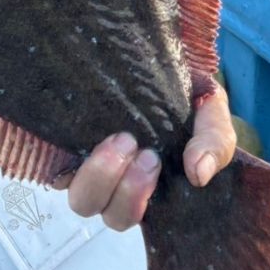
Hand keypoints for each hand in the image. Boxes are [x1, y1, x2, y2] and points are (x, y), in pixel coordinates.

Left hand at [58, 85, 236, 230]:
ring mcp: (84, 156)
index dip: (133, 199)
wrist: (159, 55)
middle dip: (123, 189)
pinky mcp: (64, 135)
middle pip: (100, 209)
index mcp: (143, 184)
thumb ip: (215, 142)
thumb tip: (199, 174)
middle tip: (140, 148)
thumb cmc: (185, 94)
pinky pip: (54, 156)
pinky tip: (89, 124)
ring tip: (122, 138)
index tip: (154, 161)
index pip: (127, 213)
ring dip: (100, 173)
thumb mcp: (211, 112)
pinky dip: (67, 148)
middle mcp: (110, 178)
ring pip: (79, 195)